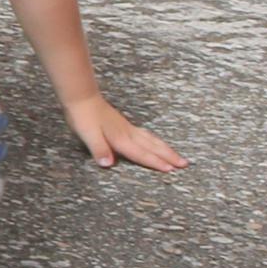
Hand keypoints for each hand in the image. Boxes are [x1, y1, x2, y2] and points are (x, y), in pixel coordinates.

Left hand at [67, 96, 185, 170]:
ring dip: (165, 148)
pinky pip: (146, 134)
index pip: (141, 153)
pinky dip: (155, 140)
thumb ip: (99, 150)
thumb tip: (108, 165)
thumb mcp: (87, 135)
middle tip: (185, 164)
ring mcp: (127, 128)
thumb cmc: (83, 117)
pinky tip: (154, 141)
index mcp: (120, 139)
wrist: (81, 97)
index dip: (156, 162)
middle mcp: (128, 134)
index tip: (172, 170)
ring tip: (177, 155)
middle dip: (169, 156)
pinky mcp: (124, 124)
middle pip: (152, 146)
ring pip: (151, 139)